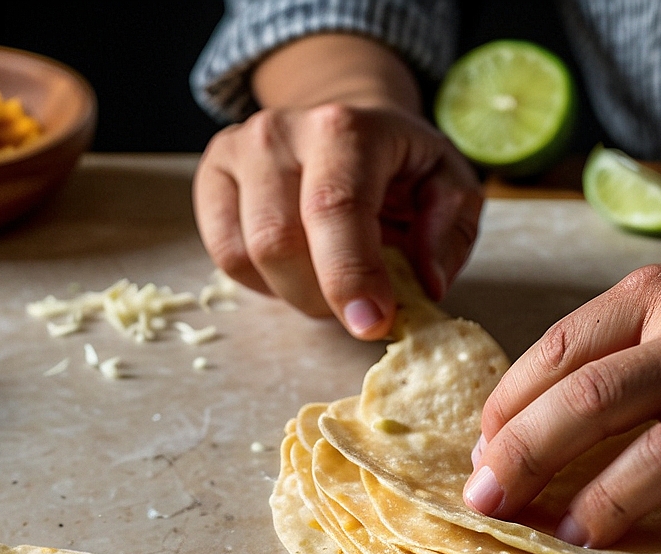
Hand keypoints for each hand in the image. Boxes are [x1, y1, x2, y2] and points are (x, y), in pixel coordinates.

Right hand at [192, 36, 482, 339]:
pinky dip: (264, 283)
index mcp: (346, 127)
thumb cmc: (400, 165)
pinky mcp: (211, 177)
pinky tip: (296, 268)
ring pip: (250, 254)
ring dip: (295, 293)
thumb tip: (427, 283)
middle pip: (280, 241)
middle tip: (358, 307)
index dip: (350, 275)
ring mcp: (238, 150)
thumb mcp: (448, 185)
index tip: (371, 324)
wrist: (344, 123)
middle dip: (322, 297)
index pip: (336, 208)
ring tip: (330, 281)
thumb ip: (449, 231)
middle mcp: (281, 131)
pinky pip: (226, 257)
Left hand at [464, 207, 660, 546]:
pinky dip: (614, 496)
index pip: (552, 350)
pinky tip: (587, 530)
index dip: (505, 405)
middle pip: (559, 383)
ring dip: (537, 466)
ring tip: (507, 517)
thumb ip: (642, 351)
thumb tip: (566, 421)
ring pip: (596, 409)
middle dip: (504, 444)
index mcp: (650, 297)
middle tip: (476, 495)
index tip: (483, 451)